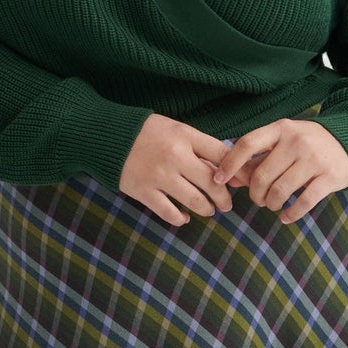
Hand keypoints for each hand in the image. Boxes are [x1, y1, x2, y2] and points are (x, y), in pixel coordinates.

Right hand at [119, 113, 238, 225]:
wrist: (108, 137)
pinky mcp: (144, 191)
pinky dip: (181, 218)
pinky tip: (185, 217)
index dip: (236, 171)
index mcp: (185, 136)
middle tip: (227, 204)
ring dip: (207, 209)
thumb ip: (198, 145)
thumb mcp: (175, 129)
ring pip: (195, 201)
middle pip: (212, 182)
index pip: (221, 155)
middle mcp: (175, 156)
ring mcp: (159, 176)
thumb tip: (225, 167)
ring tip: (210, 210)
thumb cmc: (146, 132)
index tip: (239, 181)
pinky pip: (170, 213)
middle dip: (224, 198)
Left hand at [211, 118, 347, 222]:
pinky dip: (291, 214)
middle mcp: (297, 141)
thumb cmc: (306, 145)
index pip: (248, 144)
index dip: (230, 164)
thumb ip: (258, 158)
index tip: (219, 180)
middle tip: (259, 199)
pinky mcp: (330, 177)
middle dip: (255, 193)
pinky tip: (286, 217)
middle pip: (262, 175)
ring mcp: (314, 159)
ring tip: (273, 204)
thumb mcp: (283, 142)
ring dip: (271, 204)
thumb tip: (232, 179)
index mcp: (281, 129)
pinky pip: (304, 202)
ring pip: (280, 191)